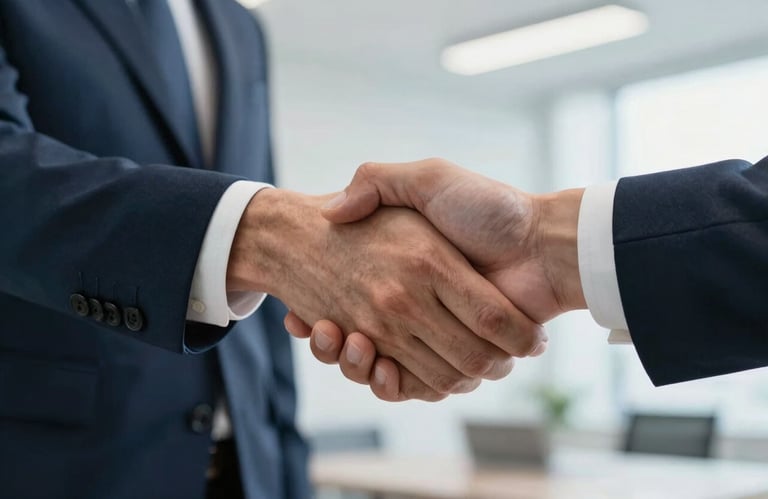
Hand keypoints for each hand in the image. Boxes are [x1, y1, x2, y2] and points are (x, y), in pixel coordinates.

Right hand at [285, 158, 585, 398]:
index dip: (323, 314)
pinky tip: (374, 363)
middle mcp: (415, 306)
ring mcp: (433, 334)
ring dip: (354, 364)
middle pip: (359, 340)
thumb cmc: (488, 208)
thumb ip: (379, 182)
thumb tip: (331, 211)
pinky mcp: (453, 357)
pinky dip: (390, 384)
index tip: (303, 315)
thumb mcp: (427, 179)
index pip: (349, 297)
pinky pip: (412, 384)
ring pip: (378, 366)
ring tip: (343, 340)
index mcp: (406, 271)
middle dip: (334, 345)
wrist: (543, 243)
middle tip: (322, 329)